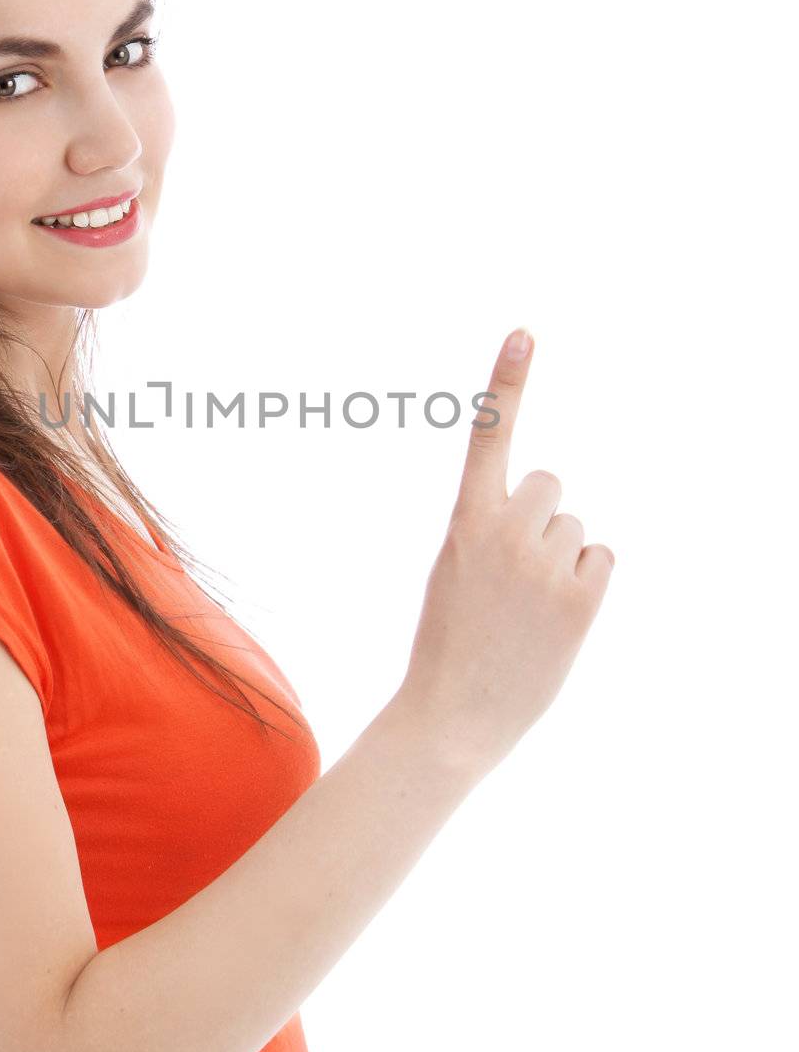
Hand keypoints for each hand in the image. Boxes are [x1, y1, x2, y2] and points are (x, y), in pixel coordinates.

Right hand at [399, 328, 614, 782]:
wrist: (450, 718)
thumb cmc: (450, 645)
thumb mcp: (454, 573)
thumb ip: (493, 533)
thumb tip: (560, 515)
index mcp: (464, 522)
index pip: (489, 437)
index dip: (507, 382)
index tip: (524, 333)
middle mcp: (505, 533)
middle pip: (550, 486)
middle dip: (540, 519)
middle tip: (514, 573)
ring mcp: (544, 566)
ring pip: (574, 527)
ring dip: (560, 558)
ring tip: (528, 607)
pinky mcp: (580, 600)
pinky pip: (600, 559)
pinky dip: (586, 582)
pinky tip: (556, 617)